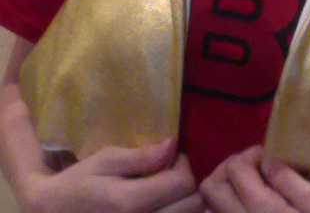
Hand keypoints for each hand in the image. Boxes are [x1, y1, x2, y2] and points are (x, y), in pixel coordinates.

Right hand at [21, 138, 202, 212]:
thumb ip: (139, 156)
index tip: (169, 160)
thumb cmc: (76, 186)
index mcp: (129, 203)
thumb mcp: (102, 162)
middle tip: (168, 177)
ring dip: (183, 204)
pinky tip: (158, 207)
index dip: (182, 166)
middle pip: (192, 205)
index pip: (183, 183)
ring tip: (163, 194)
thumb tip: (172, 144)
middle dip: (185, 186)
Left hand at [200, 145, 309, 212]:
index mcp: (264, 211)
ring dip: (227, 190)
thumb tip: (267, 161)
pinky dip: (228, 208)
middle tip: (256, 168)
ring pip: (210, 207)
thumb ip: (292, 182)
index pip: (235, 169)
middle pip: (210, 188)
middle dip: (230, 169)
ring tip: (252, 187)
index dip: (251, 155)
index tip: (271, 157)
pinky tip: (251, 206)